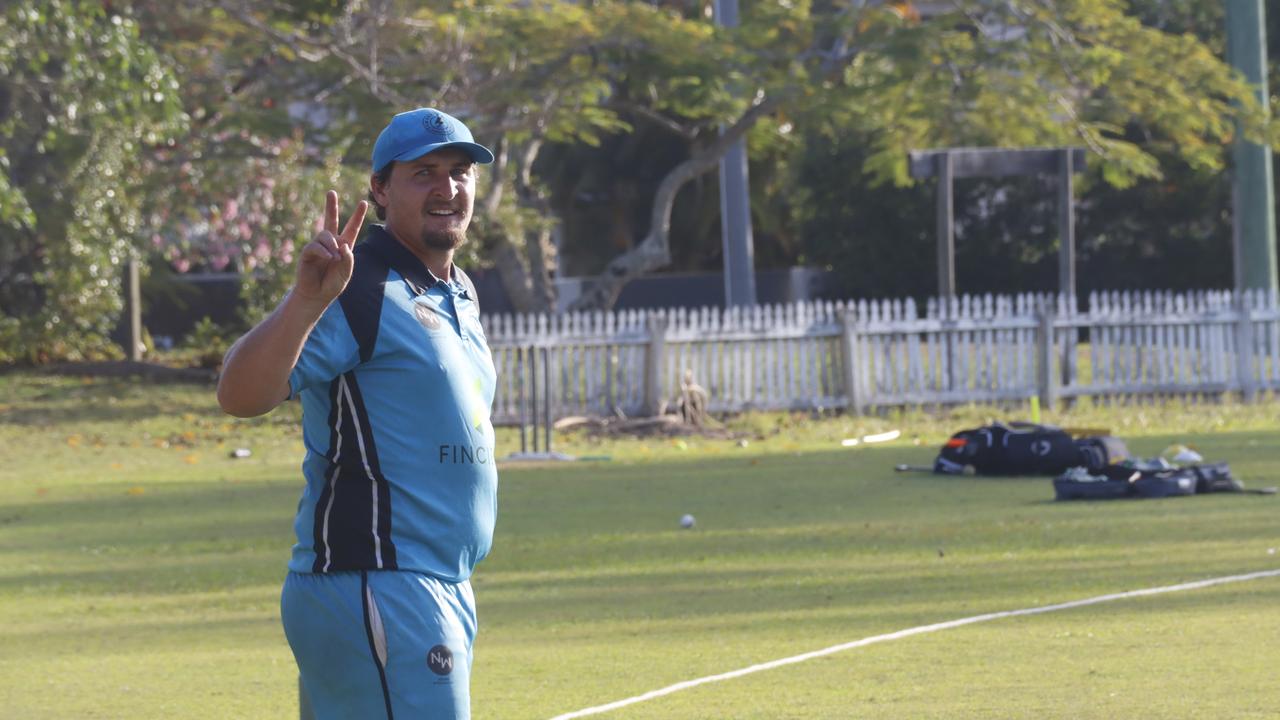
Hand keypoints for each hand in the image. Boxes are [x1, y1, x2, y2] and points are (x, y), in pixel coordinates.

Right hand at [294, 191, 367, 306]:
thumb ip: (348, 259)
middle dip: (331, 206)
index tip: (363, 203)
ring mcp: (318, 246)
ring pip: (325, 234)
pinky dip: (324, 251)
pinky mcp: (308, 252)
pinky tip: (329, 258)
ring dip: (332, 245)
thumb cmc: (333, 284)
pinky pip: (316, 246)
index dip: (357, 216)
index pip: (351, 228)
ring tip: (334, 258)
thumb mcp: (346, 272)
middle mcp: (330, 243)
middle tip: (331, 192)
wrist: (317, 295)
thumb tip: (343, 244)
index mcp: (343, 246)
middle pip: (331, 220)